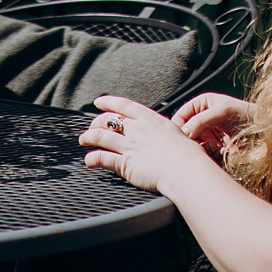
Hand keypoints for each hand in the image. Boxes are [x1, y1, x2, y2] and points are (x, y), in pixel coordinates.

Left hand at [78, 94, 202, 191]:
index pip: (124, 105)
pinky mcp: (125, 163)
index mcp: (150, 119)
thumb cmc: (188, 154)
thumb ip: (164, 132)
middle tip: (92, 126)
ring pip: (101, 136)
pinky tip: (89, 160)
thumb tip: (164, 134)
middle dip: (96, 122)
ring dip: (89, 137)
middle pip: (108, 120)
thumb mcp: (177, 133)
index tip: (99, 102)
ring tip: (84, 140)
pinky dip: (93, 158)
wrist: (186, 169)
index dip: (108, 102)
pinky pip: (103, 158)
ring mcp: (129, 146)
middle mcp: (137, 130)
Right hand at [168, 92, 256, 155]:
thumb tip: (183, 132)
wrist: (267, 132)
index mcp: (202, 105)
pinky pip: (204, 154)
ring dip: (201, 148)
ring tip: (213, 146)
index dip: (179, 126)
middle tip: (197, 143)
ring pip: (194, 145)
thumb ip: (200, 120)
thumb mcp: (223, 111)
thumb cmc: (249, 115)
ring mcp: (209, 135)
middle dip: (190, 139)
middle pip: (186, 133)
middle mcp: (203, 120)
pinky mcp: (215, 149)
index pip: (181, 116)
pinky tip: (220, 151)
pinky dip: (209, 155)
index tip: (181, 136)